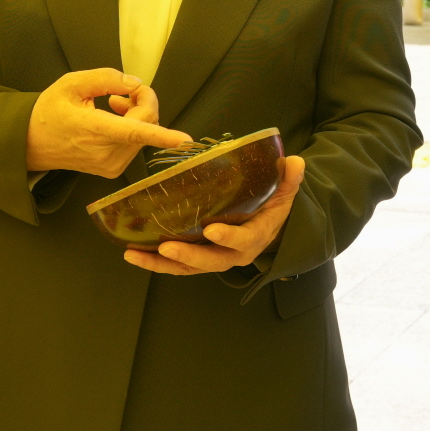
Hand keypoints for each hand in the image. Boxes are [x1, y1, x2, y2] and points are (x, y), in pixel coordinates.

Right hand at [25, 68, 192, 177]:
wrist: (30, 143)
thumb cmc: (49, 111)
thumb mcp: (72, 84)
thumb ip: (106, 79)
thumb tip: (135, 84)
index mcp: (95, 130)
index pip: (135, 132)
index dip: (164, 135)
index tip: (186, 140)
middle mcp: (106, 152)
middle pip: (147, 124)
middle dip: (143, 102)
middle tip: (121, 92)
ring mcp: (111, 165)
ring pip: (144, 134)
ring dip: (137, 115)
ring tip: (112, 104)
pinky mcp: (113, 170)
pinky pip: (136, 144)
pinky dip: (132, 129)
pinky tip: (113, 120)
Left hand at [125, 156, 305, 275]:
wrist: (269, 224)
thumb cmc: (273, 205)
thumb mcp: (285, 190)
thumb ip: (290, 178)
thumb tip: (295, 162)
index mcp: (256, 236)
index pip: (244, 241)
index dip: (228, 238)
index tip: (211, 231)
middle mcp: (235, 254)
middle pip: (211, 261)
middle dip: (188, 256)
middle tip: (166, 248)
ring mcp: (215, 258)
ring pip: (188, 267)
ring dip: (161, 264)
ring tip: (135, 255)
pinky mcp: (199, 258)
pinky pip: (177, 265)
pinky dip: (155, 262)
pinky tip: (133, 254)